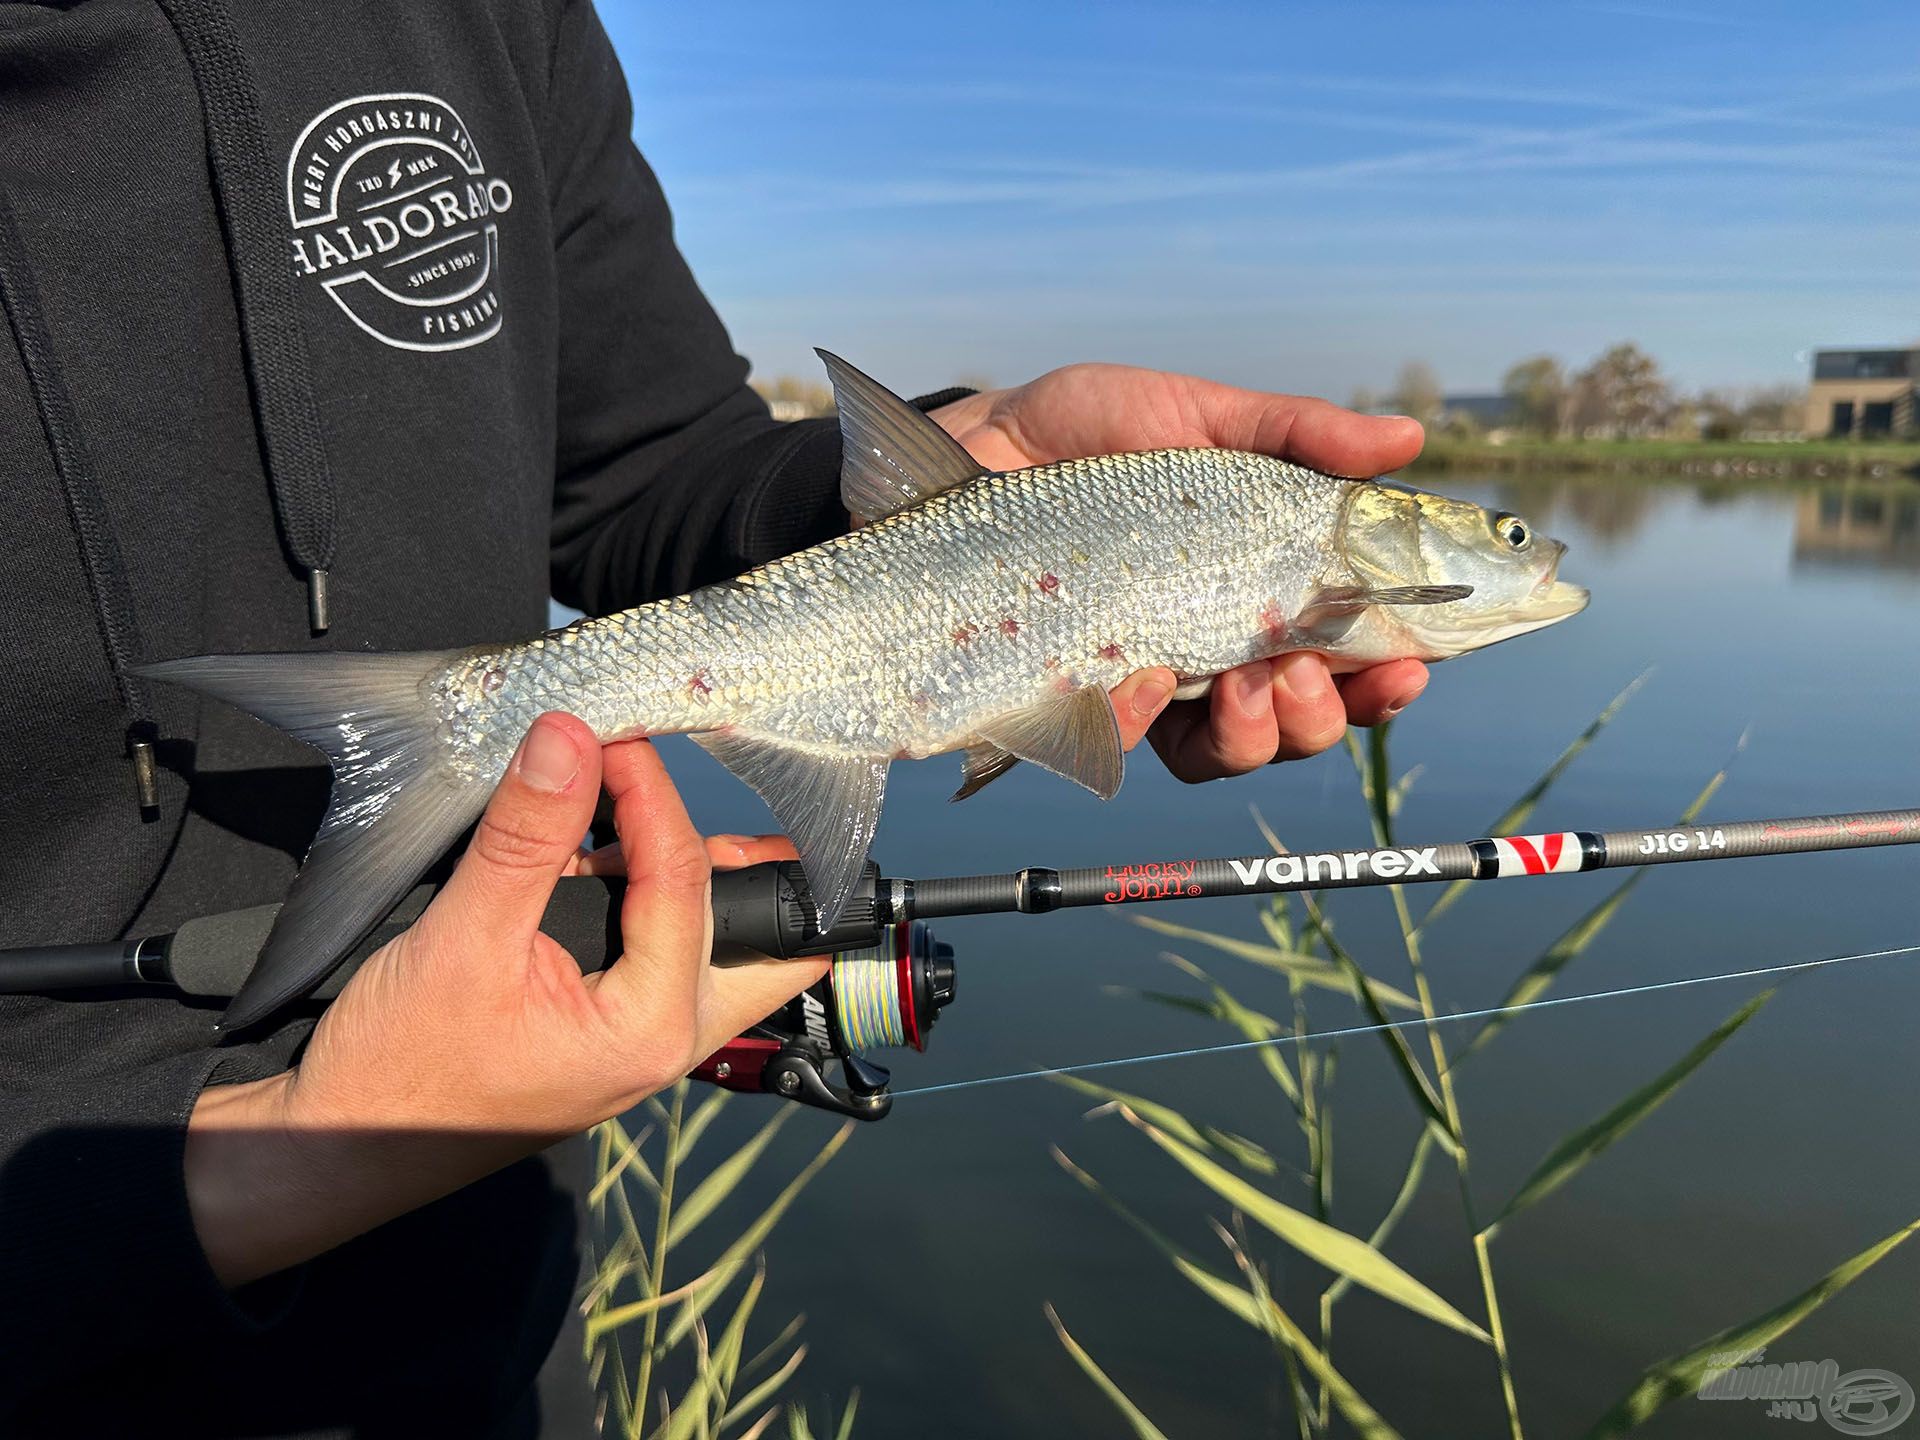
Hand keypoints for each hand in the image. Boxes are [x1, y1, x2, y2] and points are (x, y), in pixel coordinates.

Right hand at [186, 715, 826, 1285]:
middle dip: (728, 856)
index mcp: (653, 1028)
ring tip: (610, 824)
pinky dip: (643, 905)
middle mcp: (673, 1041)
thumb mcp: (462, 937)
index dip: (652, 792)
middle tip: (660, 797)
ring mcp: (648, 1042)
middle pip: (761, 936)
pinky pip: (665, 959)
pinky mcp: (616, 1032)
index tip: (614, 735)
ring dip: (681, 876)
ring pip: (716, 946)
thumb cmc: (398, 1068)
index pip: (687, 878)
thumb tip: (570, 736)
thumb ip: (526, 836)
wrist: (338, 1148)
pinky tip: (581, 868)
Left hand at [931, 367, 1431, 779]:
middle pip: (1296, 727)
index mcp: (1261, 595)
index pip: (1346, 658)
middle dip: (1320, 717)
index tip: (1409, 666)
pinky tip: (1136, 683)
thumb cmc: (1094, 436)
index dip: (1387, 678)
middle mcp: (1215, 653)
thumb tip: (1406, 440)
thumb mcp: (1200, 418)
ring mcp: (1147, 683)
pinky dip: (1136, 723)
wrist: (980, 446)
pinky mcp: (1075, 700)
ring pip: (1223, 754)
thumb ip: (1296, 435)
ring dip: (1252, 735)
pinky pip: (1119, 745)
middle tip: (1302, 672)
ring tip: (1243, 684)